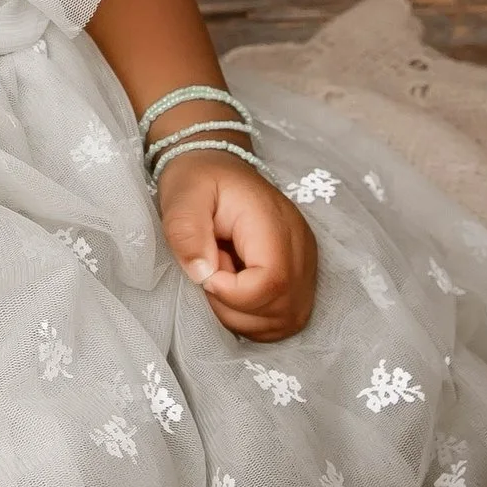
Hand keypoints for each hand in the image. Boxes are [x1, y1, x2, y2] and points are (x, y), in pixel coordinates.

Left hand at [156, 154, 317, 339]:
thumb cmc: (199, 180)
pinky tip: (235, 289)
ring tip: (223, 275)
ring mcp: (305, 265)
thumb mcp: (182, 198)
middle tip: (212, 271)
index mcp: (274, 223)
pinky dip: (254, 318)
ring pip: (285, 320)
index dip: (234, 293)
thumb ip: (187, 234)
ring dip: (243, 315)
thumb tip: (203, 275)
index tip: (206, 273)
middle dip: (235, 306)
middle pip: (283, 308)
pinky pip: (284, 318)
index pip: (273, 281)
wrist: (217, 166)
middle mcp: (301, 247)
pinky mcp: (300, 278)